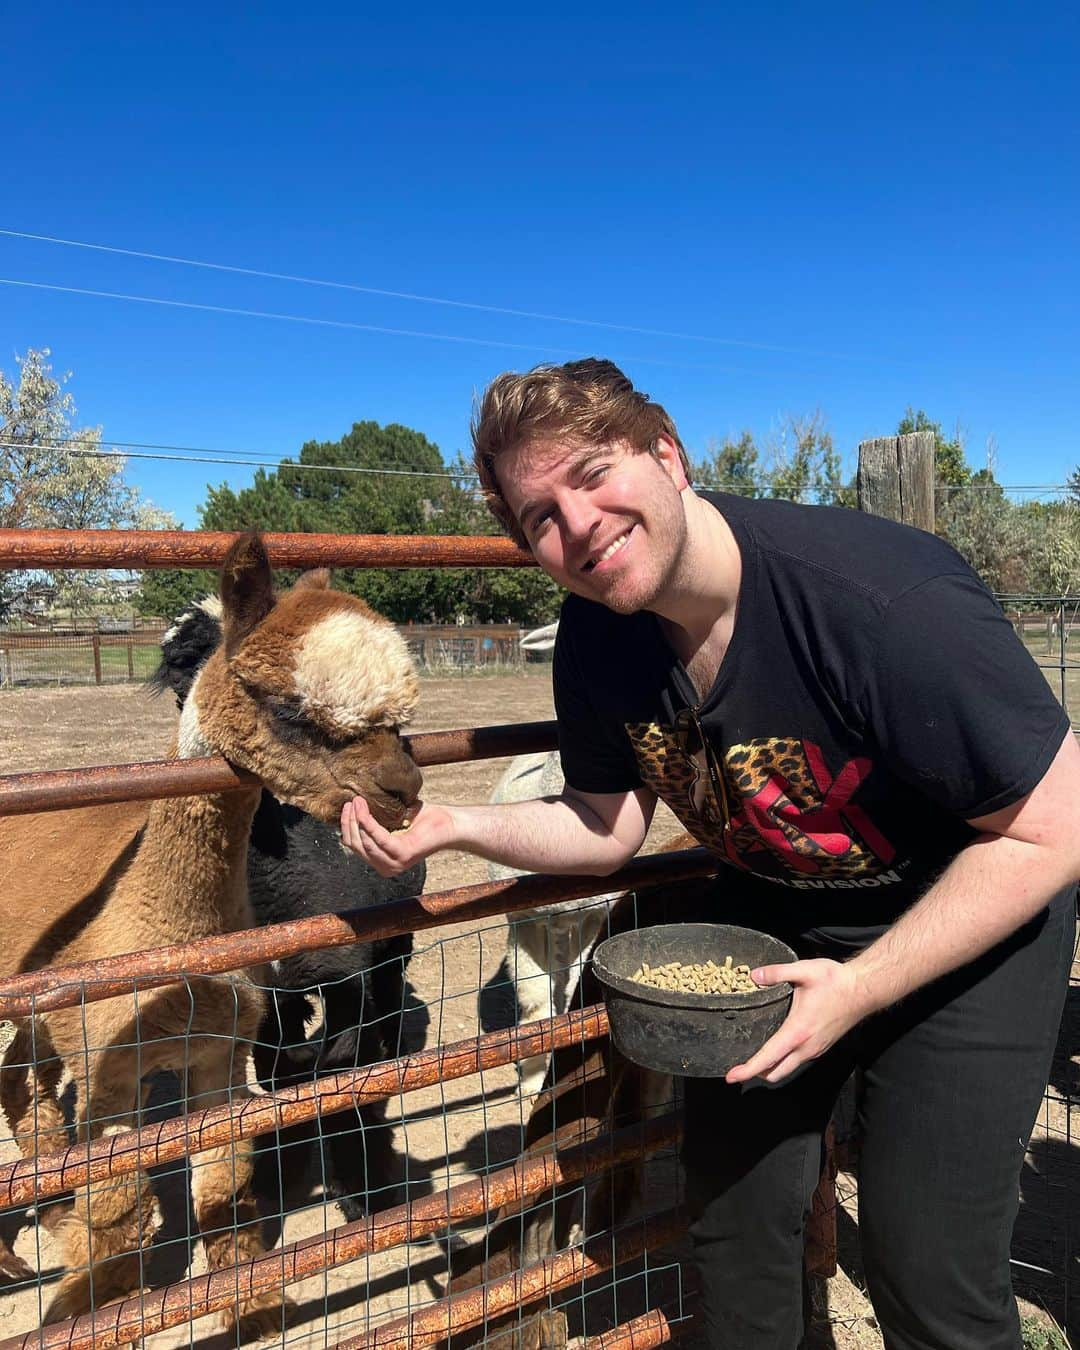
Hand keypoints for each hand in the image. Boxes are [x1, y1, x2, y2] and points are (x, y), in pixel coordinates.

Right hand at [340, 796, 455, 876]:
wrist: (451, 825)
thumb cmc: (426, 821)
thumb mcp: (395, 820)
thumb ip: (377, 819)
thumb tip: (355, 802)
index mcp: (382, 861)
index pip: (354, 846)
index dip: (346, 826)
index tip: (347, 807)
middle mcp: (386, 866)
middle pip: (355, 844)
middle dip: (348, 821)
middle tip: (351, 801)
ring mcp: (394, 863)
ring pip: (363, 841)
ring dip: (356, 818)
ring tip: (357, 800)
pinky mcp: (402, 854)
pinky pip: (377, 836)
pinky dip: (367, 821)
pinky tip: (363, 807)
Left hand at [724, 958, 870, 1085]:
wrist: (864, 990)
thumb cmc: (835, 981)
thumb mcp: (804, 971)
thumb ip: (776, 973)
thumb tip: (753, 976)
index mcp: (797, 1032)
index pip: (768, 1059)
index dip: (747, 1070)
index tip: (731, 1076)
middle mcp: (806, 1047)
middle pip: (776, 1072)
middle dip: (755, 1073)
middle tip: (737, 1067)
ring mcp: (815, 1049)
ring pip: (787, 1068)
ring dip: (770, 1068)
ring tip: (753, 1058)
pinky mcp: (821, 1046)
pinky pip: (797, 1061)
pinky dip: (783, 1061)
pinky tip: (776, 1047)